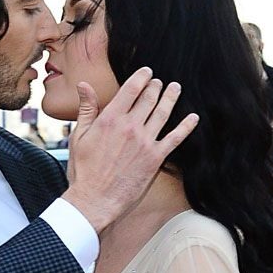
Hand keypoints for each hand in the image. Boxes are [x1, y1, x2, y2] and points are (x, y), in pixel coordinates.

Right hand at [63, 68, 198, 231]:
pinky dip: (186, 126)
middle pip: (149, 98)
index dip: (141, 77)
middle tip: (159, 81)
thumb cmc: (84, 170)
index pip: (131, 89)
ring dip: (171, 98)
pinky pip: (175, 138)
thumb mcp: (79, 136)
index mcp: (110, 119)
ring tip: (175, 88)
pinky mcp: (155, 158)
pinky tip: (193, 118)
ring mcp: (145, 142)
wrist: (94, 200)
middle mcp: (130, 127)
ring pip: (163, 113)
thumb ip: (86, 109)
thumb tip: (84, 85)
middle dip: (155, 86)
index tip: (147, 72)